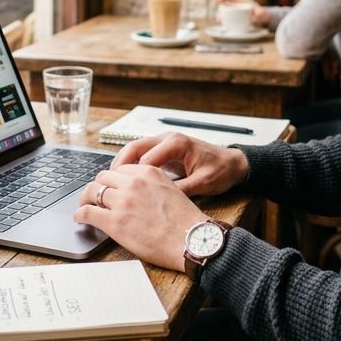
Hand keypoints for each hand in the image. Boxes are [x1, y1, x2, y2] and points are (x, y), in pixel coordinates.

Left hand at [73, 164, 207, 270]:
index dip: (113, 180)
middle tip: (95, 197)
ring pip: (92, 191)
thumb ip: (150, 185)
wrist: (192, 240)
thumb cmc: (185, 221)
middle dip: (98, 187)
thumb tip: (133, 191)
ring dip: (86, 199)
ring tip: (84, 206)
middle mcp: (133, 183)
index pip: (120, 169)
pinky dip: (79, 214)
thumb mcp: (171, 189)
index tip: (110, 187)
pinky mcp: (115, 222)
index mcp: (148, 172)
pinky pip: (87, 212)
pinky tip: (79, 218)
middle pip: (103, 177)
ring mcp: (123, 202)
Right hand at [110, 132, 248, 197]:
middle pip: (134, 147)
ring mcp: (165, 142)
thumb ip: (180, 190)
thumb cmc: (221, 172)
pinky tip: (126, 179)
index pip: (145, 157)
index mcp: (176, 144)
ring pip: (136, 149)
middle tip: (107, 183)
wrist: (234, 164)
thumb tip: (158, 202)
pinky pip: (143, 153)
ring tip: (111, 182)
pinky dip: (132, 164)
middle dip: (119, 165)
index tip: (121, 190)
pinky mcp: (165, 149)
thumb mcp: (202, 184)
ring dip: (123, 164)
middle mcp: (168, 138)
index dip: (131, 175)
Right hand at [215, 0, 269, 27]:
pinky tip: (222, 25)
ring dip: (220, 16)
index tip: (218, 0)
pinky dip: (224, 22)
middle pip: (226, 6)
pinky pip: (228, 20)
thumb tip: (252, 19)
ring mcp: (236, 14)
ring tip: (219, 21)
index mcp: (242, 2)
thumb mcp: (262, 13)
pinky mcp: (236, 20)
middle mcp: (237, 7)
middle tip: (218, 15)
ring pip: (225, 13)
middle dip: (220, 10)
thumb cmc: (263, 14)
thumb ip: (259, 15)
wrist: (264, 19)